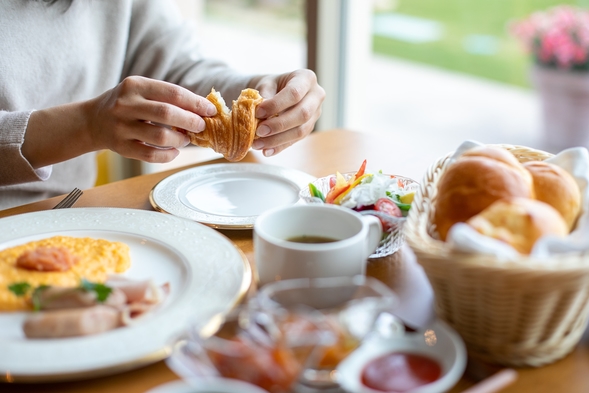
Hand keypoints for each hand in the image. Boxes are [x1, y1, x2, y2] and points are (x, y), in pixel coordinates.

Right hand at [87, 76, 216, 162]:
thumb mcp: (141, 91)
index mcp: (135, 85)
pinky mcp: (121, 147)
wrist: (93, 120)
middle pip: (167, 114)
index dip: (195, 103)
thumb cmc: (128, 104)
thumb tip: (203, 109)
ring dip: (180, 140)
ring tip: (186, 139)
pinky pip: (150, 155)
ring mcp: (121, 127)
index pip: (173, 93)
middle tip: (201, 126)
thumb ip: (168, 97)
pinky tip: (174, 151)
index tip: (210, 111)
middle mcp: (125, 105)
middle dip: (191, 121)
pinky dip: (168, 155)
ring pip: (160, 137)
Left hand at [249, 69, 324, 155]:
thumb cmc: (271, 86)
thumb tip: (260, 115)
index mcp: (306, 78)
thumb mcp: (265, 84)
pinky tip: (266, 151)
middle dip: (279, 125)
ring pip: (300, 131)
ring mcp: (315, 114)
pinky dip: (279, 147)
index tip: (258, 112)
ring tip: (258, 144)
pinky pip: (295, 140)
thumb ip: (264, 96)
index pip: (294, 93)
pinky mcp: (309, 128)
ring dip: (277, 140)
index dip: (276, 105)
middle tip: (258, 131)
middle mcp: (316, 96)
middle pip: (302, 114)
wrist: (275, 92)